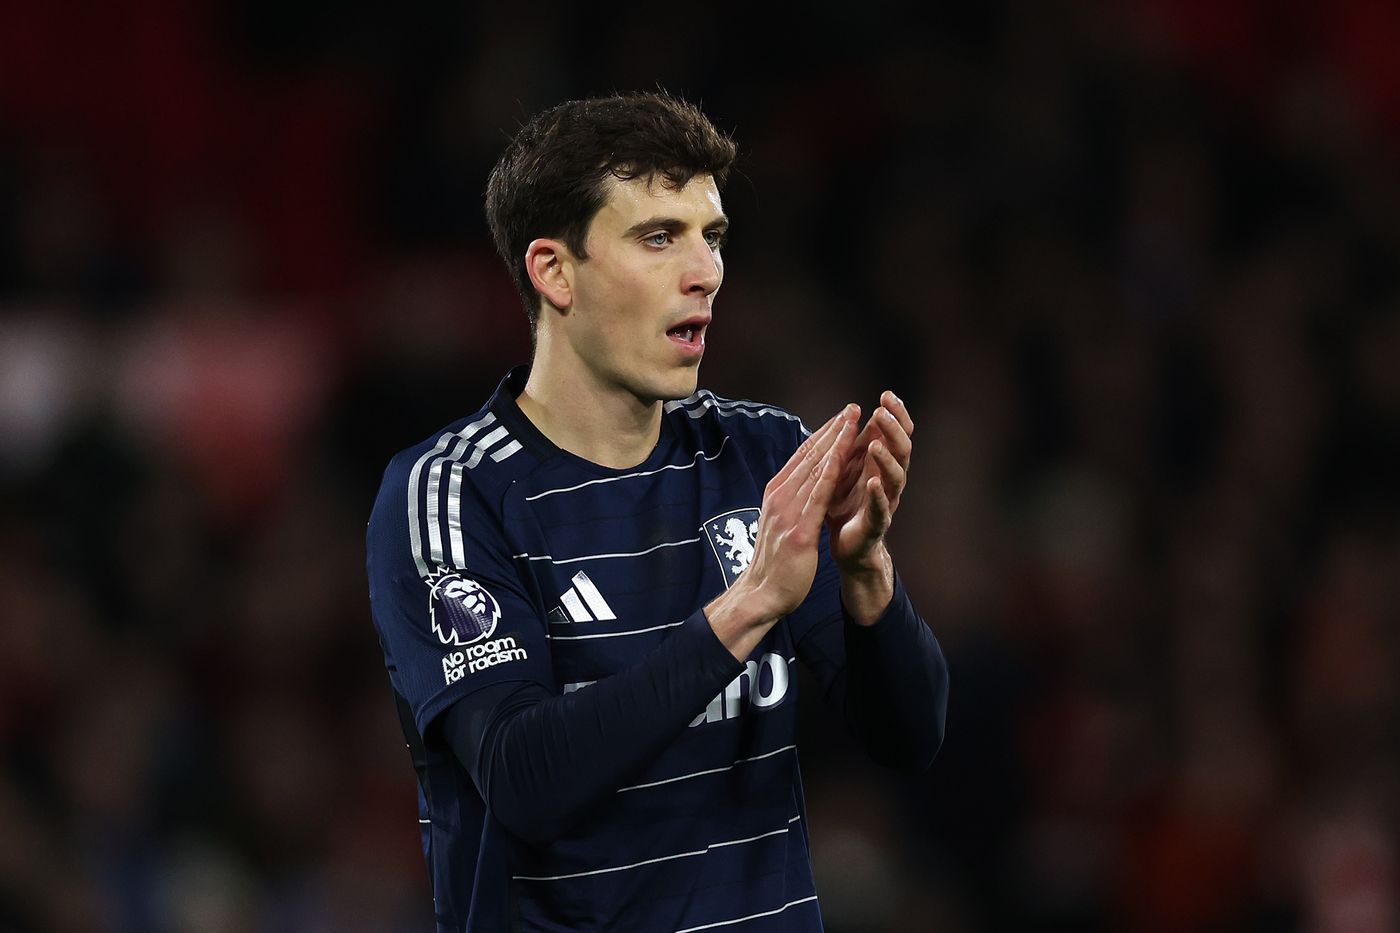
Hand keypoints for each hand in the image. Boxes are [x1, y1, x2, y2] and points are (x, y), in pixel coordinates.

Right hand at [705, 404, 857, 658]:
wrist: (761, 593)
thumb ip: (790, 502)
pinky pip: (820, 492)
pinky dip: (833, 469)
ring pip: (816, 467)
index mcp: (776, 493)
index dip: (822, 436)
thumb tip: (801, 486)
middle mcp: (780, 495)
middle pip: (810, 456)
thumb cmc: (774, 563)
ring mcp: (788, 510)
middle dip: (832, 430)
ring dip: (836, 441)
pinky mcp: (799, 528)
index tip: (840, 418)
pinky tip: (846, 454)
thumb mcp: (780, 524)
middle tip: (852, 408)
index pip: (802, 458)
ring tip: (854, 420)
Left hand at [827, 391, 912, 575]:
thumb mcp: (846, 469)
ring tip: (875, 445)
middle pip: (902, 451)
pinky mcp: (876, 525)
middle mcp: (890, 481)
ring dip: (886, 460)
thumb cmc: (846, 504)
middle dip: (893, 430)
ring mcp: (886, 503)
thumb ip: (853, 445)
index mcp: (883, 465)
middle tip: (882, 412)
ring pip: (896, 478)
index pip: (897, 434)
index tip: (887, 394)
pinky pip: (881, 509)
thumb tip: (853, 411)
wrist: (846, 547)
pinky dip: (878, 495)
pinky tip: (873, 483)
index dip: (896, 415)